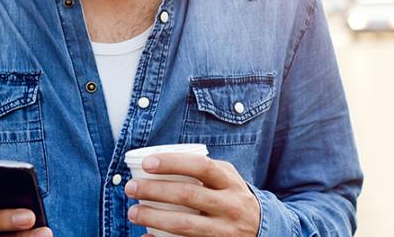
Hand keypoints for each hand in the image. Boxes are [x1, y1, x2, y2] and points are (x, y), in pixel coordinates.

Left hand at [125, 154, 259, 236]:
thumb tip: (160, 163)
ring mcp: (224, 231)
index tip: (147, 163)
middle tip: (131, 188)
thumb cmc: (234, 197)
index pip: (201, 166)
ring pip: (184, 225)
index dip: (173, 163)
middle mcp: (230, 206)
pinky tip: (146, 236)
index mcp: (230, 182)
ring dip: (154, 218)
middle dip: (154, 191)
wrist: (263, 230)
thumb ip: (204, 170)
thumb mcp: (228, 179)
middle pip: (188, 196)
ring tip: (133, 212)